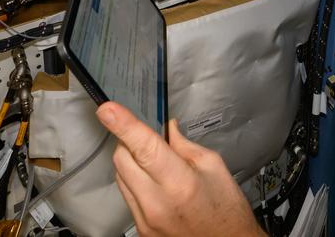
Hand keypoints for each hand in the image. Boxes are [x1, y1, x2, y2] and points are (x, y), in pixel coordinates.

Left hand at [97, 102, 263, 236]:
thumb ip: (184, 145)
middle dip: (130, 140)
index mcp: (180, 183)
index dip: (124, 125)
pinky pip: (126, 194)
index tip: (108, 110)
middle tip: (149, 138)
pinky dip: (135, 180)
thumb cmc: (226, 211)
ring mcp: (146, 219)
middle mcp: (157, 204)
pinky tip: (155, 182)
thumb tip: (165, 128)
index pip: (145, 147)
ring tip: (157, 165)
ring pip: (120, 175)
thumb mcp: (213, 167)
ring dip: (131, 161)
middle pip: (123, 158)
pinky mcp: (141, 229)